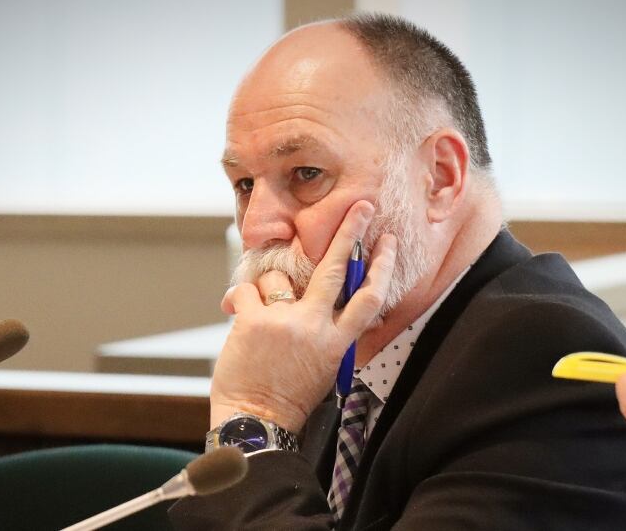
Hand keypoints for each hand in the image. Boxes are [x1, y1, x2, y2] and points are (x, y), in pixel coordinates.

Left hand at [210, 201, 397, 432]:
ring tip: (260, 315)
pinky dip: (239, 297)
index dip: (381, 267)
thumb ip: (323, 331)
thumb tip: (311, 298)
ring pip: (278, 277)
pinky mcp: (255, 320)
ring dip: (266, 289)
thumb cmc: (286, 396)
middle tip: (360, 206)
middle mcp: (316, 327)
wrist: (255, 420)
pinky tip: (237, 314)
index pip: (369, 298)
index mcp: (337, 342)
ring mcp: (286, 321)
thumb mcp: (321, 366)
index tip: (387, 242)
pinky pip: (246, 289)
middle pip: (336, 269)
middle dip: (350, 232)